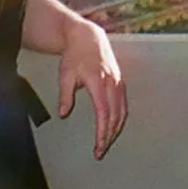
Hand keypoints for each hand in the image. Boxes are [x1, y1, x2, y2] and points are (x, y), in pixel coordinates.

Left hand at [59, 17, 128, 157]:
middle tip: (100, 151)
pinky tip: (114, 127)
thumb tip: (63, 114)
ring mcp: (118, 81)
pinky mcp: (120, 81)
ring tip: (107, 142)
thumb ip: (65, 95)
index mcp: (98, 82)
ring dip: (116, 129)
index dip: (102, 132)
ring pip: (122, 111)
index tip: (98, 146)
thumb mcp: (65, 75)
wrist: (88, 37)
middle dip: (109, 136)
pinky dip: (120, 118)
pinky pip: (124, 104)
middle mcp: (112, 83)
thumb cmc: (74, 56)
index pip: (104, 113)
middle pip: (115, 116)